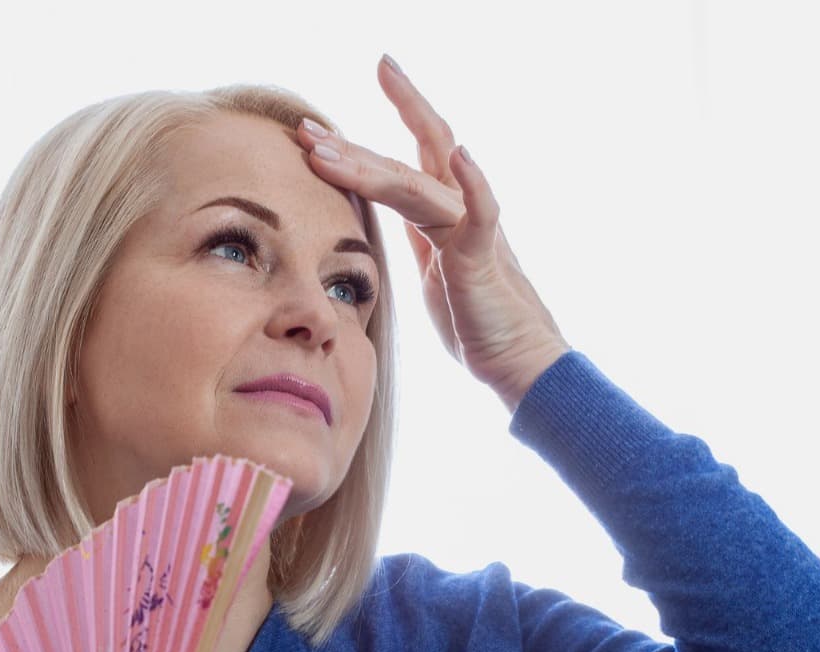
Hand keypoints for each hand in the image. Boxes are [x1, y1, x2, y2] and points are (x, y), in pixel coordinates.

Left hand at [297, 54, 570, 412]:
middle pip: (404, 159)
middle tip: (304, 126)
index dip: (363, 141)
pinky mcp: (483, 257)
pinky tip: (462, 155)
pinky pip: (482, 215)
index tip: (319, 125)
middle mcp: (456, 210)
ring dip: (369, 166)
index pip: (402, 163)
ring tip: (327, 151)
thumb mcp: (433, 270)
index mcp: (440, 213)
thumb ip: (420, 237)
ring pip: (417, 185)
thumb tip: (393, 222)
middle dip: (352, 143)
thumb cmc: (476, 320)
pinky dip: (475, 184)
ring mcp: (471, 229)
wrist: (515, 359)